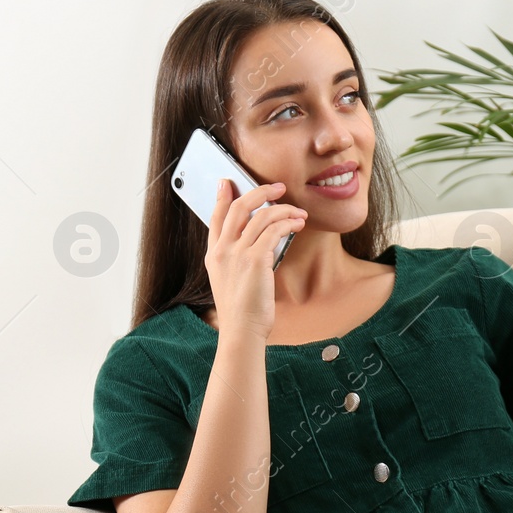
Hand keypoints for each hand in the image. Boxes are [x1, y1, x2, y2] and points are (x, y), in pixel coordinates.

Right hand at [203, 179, 306, 341]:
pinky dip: (288, 223)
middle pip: (238, 206)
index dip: (223, 196)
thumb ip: (237, 259)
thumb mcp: (230, 281)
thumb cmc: (241, 311)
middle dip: (259, 191)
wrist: (242, 330)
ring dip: (283, 209)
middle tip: (277, 187)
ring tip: (298, 213)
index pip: (216, 216)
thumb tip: (259, 241)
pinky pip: (274, 230)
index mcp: (214, 255)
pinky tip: (298, 224)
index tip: (228, 182)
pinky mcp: (255, 260)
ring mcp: (237, 254)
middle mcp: (222, 250)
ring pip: (261, 215)